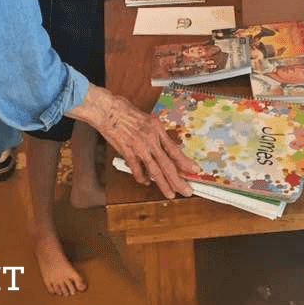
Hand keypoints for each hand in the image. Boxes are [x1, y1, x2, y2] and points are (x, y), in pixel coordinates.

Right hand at [68, 86, 198, 198]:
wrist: (108, 110)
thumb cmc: (126, 111)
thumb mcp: (148, 119)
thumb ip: (157, 133)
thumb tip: (166, 146)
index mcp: (157, 130)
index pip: (175, 150)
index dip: (186, 162)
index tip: (195, 170)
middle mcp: (151, 140)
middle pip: (168, 165)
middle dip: (179, 181)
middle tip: (187, 191)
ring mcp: (139, 148)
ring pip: (155, 171)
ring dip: (164, 185)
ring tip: (170, 194)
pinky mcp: (127, 153)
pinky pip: (137, 171)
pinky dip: (143, 178)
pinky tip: (146, 182)